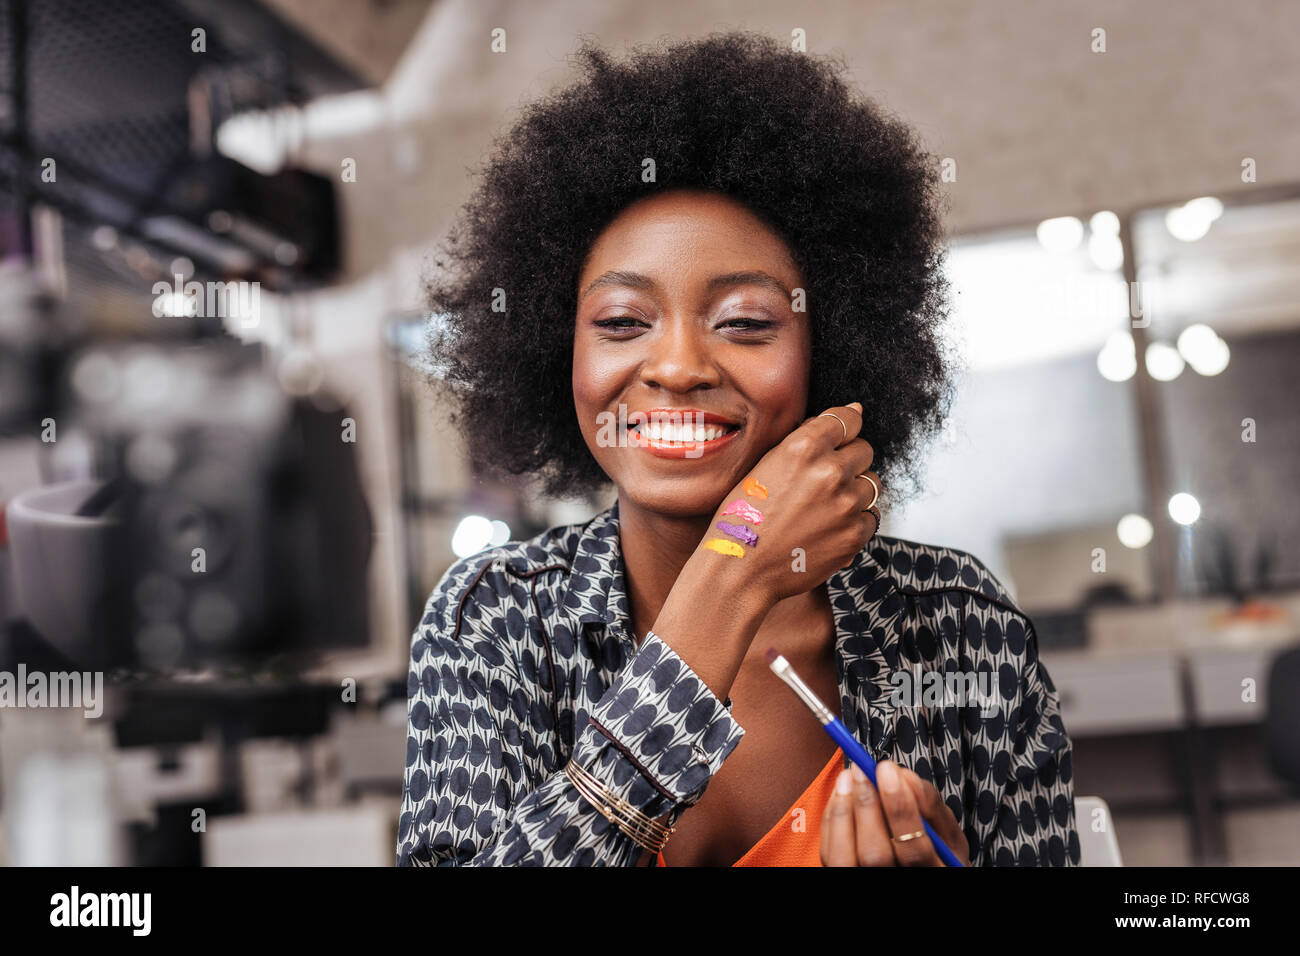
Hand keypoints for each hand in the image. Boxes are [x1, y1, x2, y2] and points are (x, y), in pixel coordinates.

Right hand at [698, 402, 881, 603]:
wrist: (742, 569)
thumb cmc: (746, 517)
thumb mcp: (766, 464)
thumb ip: (807, 437)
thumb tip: (851, 412)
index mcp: (804, 447)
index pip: (849, 419)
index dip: (846, 427)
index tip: (841, 437)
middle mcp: (830, 472)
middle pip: (864, 450)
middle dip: (849, 460)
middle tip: (823, 481)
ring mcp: (846, 504)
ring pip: (872, 483)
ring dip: (854, 490)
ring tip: (824, 506)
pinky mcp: (855, 534)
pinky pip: (871, 516)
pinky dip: (855, 520)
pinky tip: (827, 527)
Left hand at [820, 760, 970, 866]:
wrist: (919, 870)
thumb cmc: (937, 851)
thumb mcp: (948, 832)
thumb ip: (931, 805)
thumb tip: (903, 775)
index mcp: (935, 872)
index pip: (915, 850)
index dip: (900, 810)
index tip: (888, 771)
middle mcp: (898, 881)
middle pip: (875, 856)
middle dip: (866, 807)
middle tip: (862, 769)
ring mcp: (868, 882)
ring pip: (843, 859)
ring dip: (842, 811)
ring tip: (848, 776)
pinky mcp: (844, 876)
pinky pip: (831, 854)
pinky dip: (833, 820)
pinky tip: (841, 794)